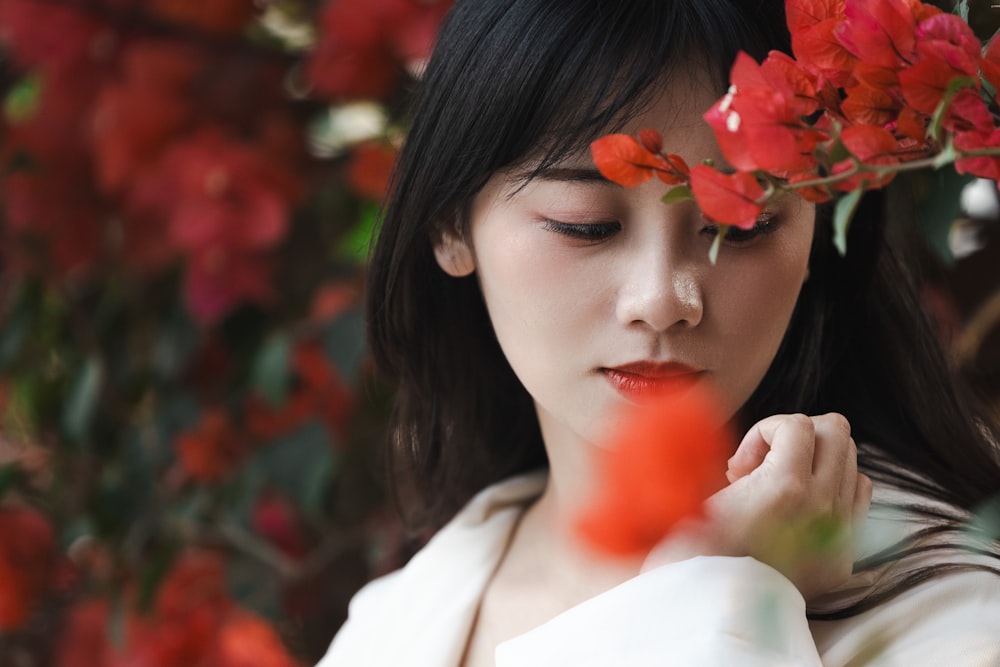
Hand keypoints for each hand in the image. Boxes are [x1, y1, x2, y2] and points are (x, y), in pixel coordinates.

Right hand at [642, 413, 872, 600]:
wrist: (712, 613)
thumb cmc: (695, 554)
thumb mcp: (701, 496)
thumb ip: (730, 461)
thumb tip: (735, 441)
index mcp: (785, 487)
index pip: (797, 423)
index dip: (763, 431)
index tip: (739, 466)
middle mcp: (822, 505)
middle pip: (835, 431)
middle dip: (796, 437)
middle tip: (762, 466)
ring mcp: (840, 531)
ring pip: (851, 459)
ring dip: (815, 460)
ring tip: (779, 485)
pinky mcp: (844, 555)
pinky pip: (859, 494)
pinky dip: (833, 486)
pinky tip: (798, 505)